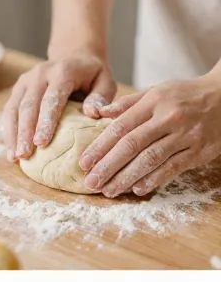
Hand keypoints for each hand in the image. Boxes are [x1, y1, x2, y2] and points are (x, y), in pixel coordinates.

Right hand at [3, 54, 116, 160]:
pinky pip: (9, 112)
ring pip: (15, 109)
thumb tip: (93, 113)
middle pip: (29, 104)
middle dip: (25, 132)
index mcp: (63, 71)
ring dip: (13, 135)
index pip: (52, 98)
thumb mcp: (104, 81)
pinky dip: (8, 133)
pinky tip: (11, 152)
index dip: (45, 121)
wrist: (74, 57)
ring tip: (15, 157)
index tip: (41, 143)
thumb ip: (100, 97)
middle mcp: (41, 73)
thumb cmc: (91, 76)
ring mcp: (26, 80)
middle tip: (24, 155)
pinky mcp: (18, 89)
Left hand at [75, 75, 220, 195]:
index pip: (121, 126)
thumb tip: (99, 113)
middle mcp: (169, 117)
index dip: (100, 147)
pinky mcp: (198, 151)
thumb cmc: (185, 96)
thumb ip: (128, 104)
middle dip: (108, 167)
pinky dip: (153, 180)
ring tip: (108, 190)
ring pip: (150, 160)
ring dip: (126, 178)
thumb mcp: (157, 91)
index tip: (84, 163)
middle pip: (132, 145)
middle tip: (91, 183)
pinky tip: (136, 189)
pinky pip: (171, 169)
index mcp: (155, 101)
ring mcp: (185, 135)